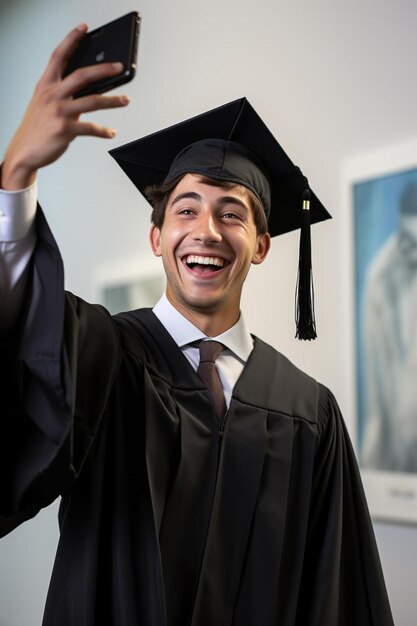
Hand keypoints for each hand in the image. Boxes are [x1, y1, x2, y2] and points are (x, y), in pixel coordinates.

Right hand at [1, 23, 129, 189]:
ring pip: (92, 101)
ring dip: (113, 100)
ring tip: (126, 100)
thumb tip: (91, 89)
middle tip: (120, 67)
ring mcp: (59, 112)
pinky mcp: (65, 130)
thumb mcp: (45, 104)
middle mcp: (52, 95)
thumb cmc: (38, 127)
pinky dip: (104, 131)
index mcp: (46, 85)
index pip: (59, 56)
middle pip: (82, 75)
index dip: (71, 40)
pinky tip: (111, 132)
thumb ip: (65, 94)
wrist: (25, 151)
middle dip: (104, 69)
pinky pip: (90, 128)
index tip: (84, 28)